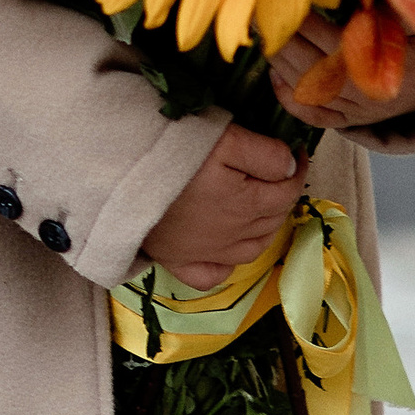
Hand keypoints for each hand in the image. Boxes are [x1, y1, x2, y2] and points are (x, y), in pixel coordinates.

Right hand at [142, 121, 305, 288]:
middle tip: (277, 171)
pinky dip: (224, 267)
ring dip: (263, 229)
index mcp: (247, 205)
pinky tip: (225, 252)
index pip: (287, 190)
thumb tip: (289, 168)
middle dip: (282, 195)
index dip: (297, 168)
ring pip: (251, 249)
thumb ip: (265, 154)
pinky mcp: (176, 261)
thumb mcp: (225, 139)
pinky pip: (210, 276)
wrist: (117, 179)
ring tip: (260, 207)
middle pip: (272, 219)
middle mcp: (232, 236)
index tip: (297, 150)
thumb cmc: (172, 153)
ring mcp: (204, 253)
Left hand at [269, 12, 414, 133]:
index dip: (298, 15)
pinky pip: (312, 116)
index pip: (322, 37)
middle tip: (262, 9)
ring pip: (301, 89)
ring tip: (266, 34)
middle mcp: (359, 93)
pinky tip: (277, 76)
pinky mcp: (352, 120)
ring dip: (279, 61)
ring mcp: (354, 111)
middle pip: (302, 63)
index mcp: (375, 65)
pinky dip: (290, 98)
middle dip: (279, 35)